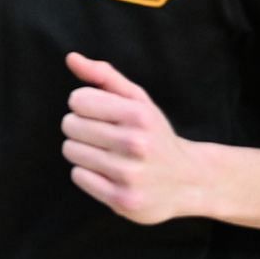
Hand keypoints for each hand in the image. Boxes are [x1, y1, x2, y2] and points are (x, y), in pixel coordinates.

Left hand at [61, 53, 204, 225]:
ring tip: (107, 155)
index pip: (77, 100)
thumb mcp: (138, 101)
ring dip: (83, 151)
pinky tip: (109, 174)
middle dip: (81, 128)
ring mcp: (129, 174)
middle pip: (70, 125)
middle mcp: (136, 144)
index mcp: (139, 115)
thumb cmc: (155, 135)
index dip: (84, 105)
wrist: (189, 181)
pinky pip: (78, 176)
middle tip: (103, 136)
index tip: (99, 114)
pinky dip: (88, 173)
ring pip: (71, 151)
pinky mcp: (122, 200)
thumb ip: (104, 76)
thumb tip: (71, 58)